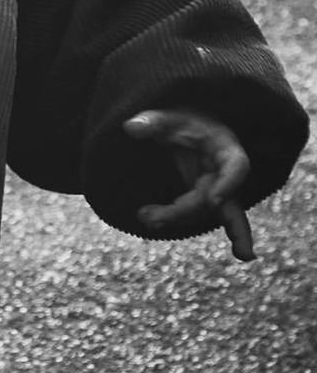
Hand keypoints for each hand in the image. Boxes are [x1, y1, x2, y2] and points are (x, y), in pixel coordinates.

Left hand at [123, 109, 253, 261]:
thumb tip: (131, 127)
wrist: (184, 128)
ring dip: (176, 218)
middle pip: (216, 197)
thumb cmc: (180, 120)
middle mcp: (225, 172)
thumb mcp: (167, 116)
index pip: (236, 166)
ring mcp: (217, 187)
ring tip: (144, 217)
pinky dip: (210, 232)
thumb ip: (151, 121)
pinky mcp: (204, 197)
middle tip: (150, 217)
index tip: (213, 200)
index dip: (228, 184)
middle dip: (186, 210)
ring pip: (206, 211)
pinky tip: (241, 256)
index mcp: (224, 148)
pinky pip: (207, 216)